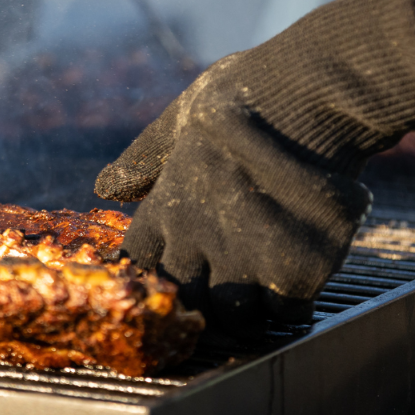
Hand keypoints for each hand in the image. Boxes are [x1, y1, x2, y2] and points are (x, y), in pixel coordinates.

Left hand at [96, 56, 371, 328]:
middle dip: (203, 300)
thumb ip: (144, 160)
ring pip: (236, 318)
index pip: (141, 265)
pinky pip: (286, 315)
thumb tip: (104, 188)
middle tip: (227, 283)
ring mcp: (248, 260)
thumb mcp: (180, 120)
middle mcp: (199, 241)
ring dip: (249, 309)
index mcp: (167, 208)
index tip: (178, 267)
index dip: (158, 271)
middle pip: (188, 303)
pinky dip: (293, 306)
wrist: (310, 96)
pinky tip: (300, 277)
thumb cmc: (244, 98)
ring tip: (264, 284)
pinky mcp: (296, 270)